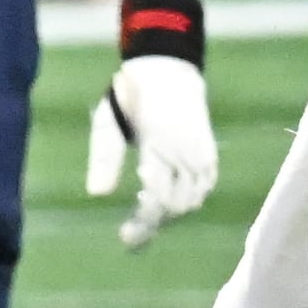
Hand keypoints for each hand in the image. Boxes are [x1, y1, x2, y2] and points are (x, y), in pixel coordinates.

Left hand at [85, 52, 215, 248]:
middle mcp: (184, 151)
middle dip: (153, 222)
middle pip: (175, 206)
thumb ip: (103, 159)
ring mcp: (201, 152)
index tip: (125, 237)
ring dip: (170, 212)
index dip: (143, 223)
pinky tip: (166, 195)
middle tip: (130, 229)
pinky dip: (188, 199)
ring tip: (145, 209)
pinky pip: (204, 188)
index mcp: (157, 144)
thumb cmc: (130, 95)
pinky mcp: (210, 152)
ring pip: (192, 200)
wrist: (167, 70)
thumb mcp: (108, 121)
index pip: (156, 199)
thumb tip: (97, 194)